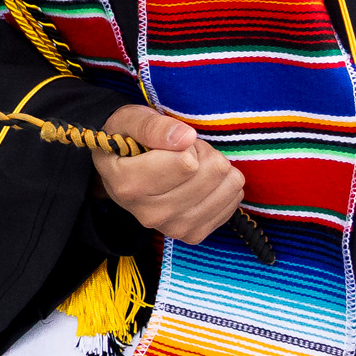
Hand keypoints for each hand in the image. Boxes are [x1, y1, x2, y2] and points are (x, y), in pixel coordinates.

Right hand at [92, 103, 245, 245]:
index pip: (187, 162)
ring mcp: (173, 228)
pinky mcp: (194, 235)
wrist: (122, 173)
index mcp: (128, 184)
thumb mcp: (130, 120)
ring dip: (214, 167)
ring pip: (227, 186)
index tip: (172, 142)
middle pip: (211, 173)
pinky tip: (202, 181)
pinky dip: (224, 185)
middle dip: (203, 153)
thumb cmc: (127, 140)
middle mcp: (150, 213)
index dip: (186, 143)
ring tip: (192, 165)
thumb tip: (186, 137)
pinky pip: (233, 202)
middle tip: (184, 151)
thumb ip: (153, 127)